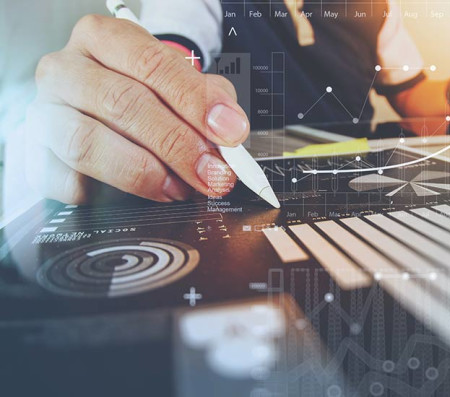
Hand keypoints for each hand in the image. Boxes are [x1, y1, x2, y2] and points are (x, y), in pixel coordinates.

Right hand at [25, 14, 248, 203]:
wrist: (99, 108)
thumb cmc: (143, 92)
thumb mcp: (180, 83)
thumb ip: (209, 100)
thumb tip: (229, 131)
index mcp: (104, 39)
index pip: (151, 64)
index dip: (195, 102)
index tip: (229, 133)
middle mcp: (67, 70)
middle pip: (123, 104)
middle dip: (178, 145)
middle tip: (212, 173)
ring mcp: (45, 112)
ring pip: (87, 143)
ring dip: (143, 172)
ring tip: (178, 187)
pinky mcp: (36, 156)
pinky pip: (66, 180)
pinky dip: (106, 194)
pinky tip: (139, 192)